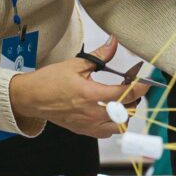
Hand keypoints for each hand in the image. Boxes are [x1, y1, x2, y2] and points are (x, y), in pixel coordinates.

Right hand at [9, 37, 147, 137]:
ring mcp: (87, 125)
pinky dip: (113, 124)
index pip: (125, 95)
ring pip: (118, 126)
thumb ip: (99, 55)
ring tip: (122, 100)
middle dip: (133, 99)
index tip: (145, 81)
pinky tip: (110, 111)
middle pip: (126, 112)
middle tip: (131, 87)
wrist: (30, 98)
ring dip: (124, 113)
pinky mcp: (83, 131)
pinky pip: (105, 133)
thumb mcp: (76, 64)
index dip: (139, 88)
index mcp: (91, 95)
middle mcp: (92, 114)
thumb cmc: (50, 81)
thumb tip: (114, 42)